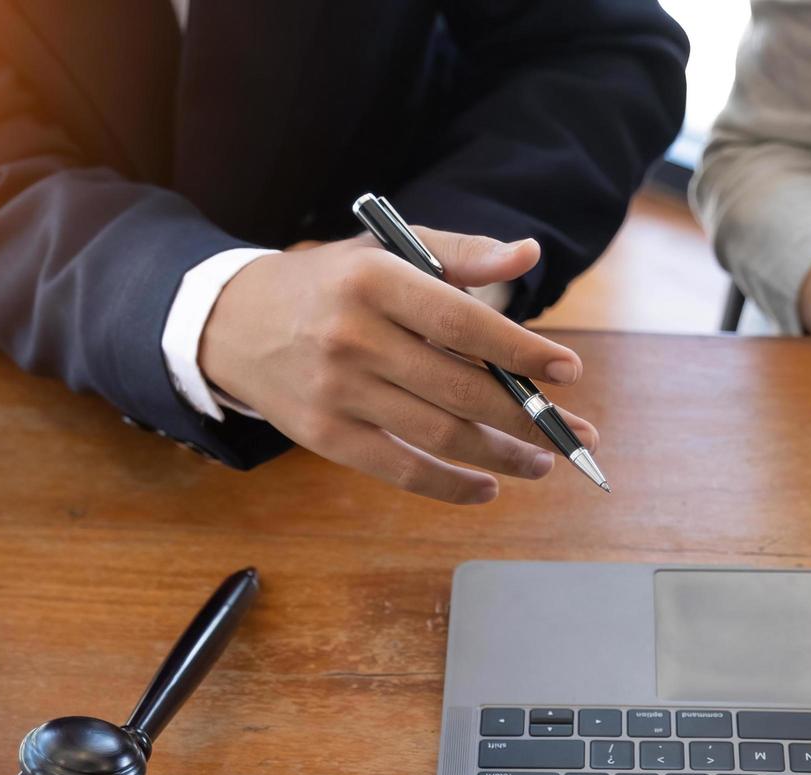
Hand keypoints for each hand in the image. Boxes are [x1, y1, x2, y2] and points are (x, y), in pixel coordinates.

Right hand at [201, 229, 596, 503]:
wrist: (232, 322)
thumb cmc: (329, 285)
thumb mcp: (384, 252)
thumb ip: (459, 253)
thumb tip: (528, 255)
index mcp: (374, 281)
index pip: (463, 322)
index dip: (521, 351)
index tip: (568, 371)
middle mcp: (353, 337)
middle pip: (461, 389)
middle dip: (530, 417)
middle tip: (577, 432)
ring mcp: (336, 391)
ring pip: (439, 434)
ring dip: (503, 456)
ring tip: (542, 460)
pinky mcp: (324, 435)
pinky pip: (401, 471)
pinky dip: (452, 486)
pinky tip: (488, 485)